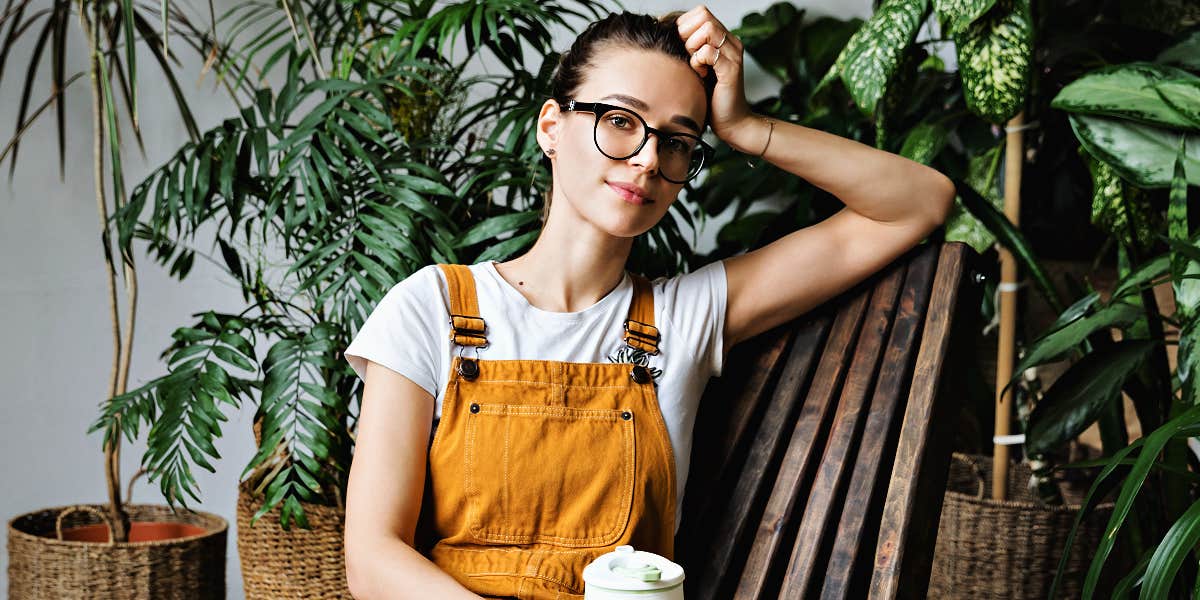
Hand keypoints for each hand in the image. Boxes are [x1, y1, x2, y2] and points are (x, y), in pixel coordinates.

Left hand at [675, 6, 753, 149]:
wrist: (730, 123)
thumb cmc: (709, 97)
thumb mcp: (693, 67)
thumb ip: (685, 48)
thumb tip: (660, 27)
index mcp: (722, 39)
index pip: (700, 12)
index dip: (684, 26)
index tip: (680, 47)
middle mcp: (731, 42)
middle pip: (703, 15)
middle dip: (687, 34)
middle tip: (687, 56)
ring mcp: (733, 54)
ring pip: (708, 29)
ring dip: (693, 47)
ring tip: (695, 66)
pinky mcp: (732, 68)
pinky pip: (709, 52)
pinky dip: (698, 62)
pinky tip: (700, 76)